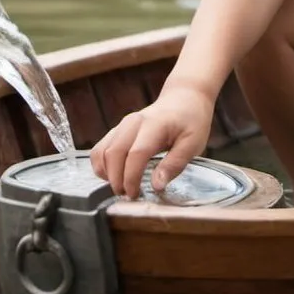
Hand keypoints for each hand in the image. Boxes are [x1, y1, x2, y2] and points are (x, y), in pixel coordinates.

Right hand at [89, 85, 213, 198]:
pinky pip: (100, 149)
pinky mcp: (118, 130)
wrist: (184, 98)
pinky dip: (102, 166)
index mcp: (154, 125)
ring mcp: (123, 125)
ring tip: (122, 188)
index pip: (136, 154)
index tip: (135, 195)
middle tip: (129, 196)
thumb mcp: (193, 143)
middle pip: (114, 153)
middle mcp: (133, 122)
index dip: (131, 178)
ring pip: (102, 151)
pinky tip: (114, 177)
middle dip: (117, 180)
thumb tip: (156, 186)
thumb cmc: (191, 121)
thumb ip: (175, 164)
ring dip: (107, 174)